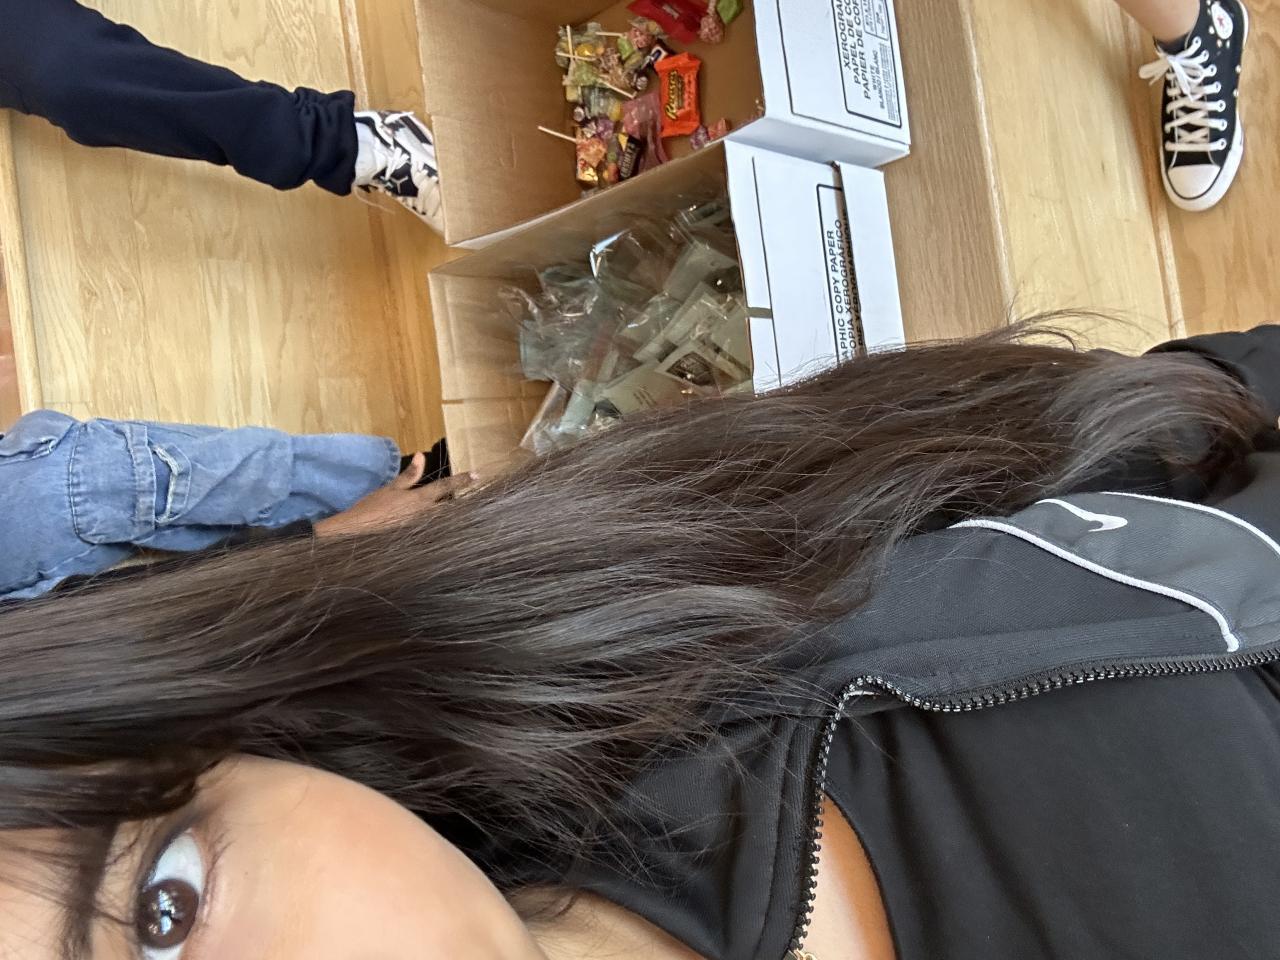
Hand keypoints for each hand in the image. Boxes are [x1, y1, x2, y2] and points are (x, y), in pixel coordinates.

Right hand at [313, 454, 476, 536]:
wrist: (357, 532)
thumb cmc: (372, 507)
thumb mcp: (391, 488)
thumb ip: (409, 474)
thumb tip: (422, 456)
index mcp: (420, 499)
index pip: (445, 487)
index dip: (461, 480)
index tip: (476, 475)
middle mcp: (425, 515)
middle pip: (450, 509)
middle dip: (461, 504)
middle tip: (474, 501)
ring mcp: (422, 530)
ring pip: (443, 522)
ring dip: (452, 519)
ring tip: (464, 517)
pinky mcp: (417, 541)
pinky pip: (433, 534)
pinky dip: (440, 531)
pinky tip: (445, 534)